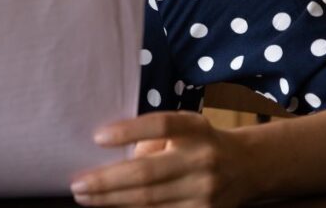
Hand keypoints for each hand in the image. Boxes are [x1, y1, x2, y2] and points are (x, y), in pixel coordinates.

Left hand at [70, 112, 250, 206]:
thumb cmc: (198, 142)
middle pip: (148, 174)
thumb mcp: (182, 127)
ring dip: (113, 200)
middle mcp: (203, 160)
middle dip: (107, 181)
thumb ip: (151, 137)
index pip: (160, 126)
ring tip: (86, 197)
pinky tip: (112, 207)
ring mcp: (205, 192)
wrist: (247, 167)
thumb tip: (109, 154)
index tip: (97, 137)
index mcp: (194, 129)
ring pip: (151, 200)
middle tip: (78, 184)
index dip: (129, 131)